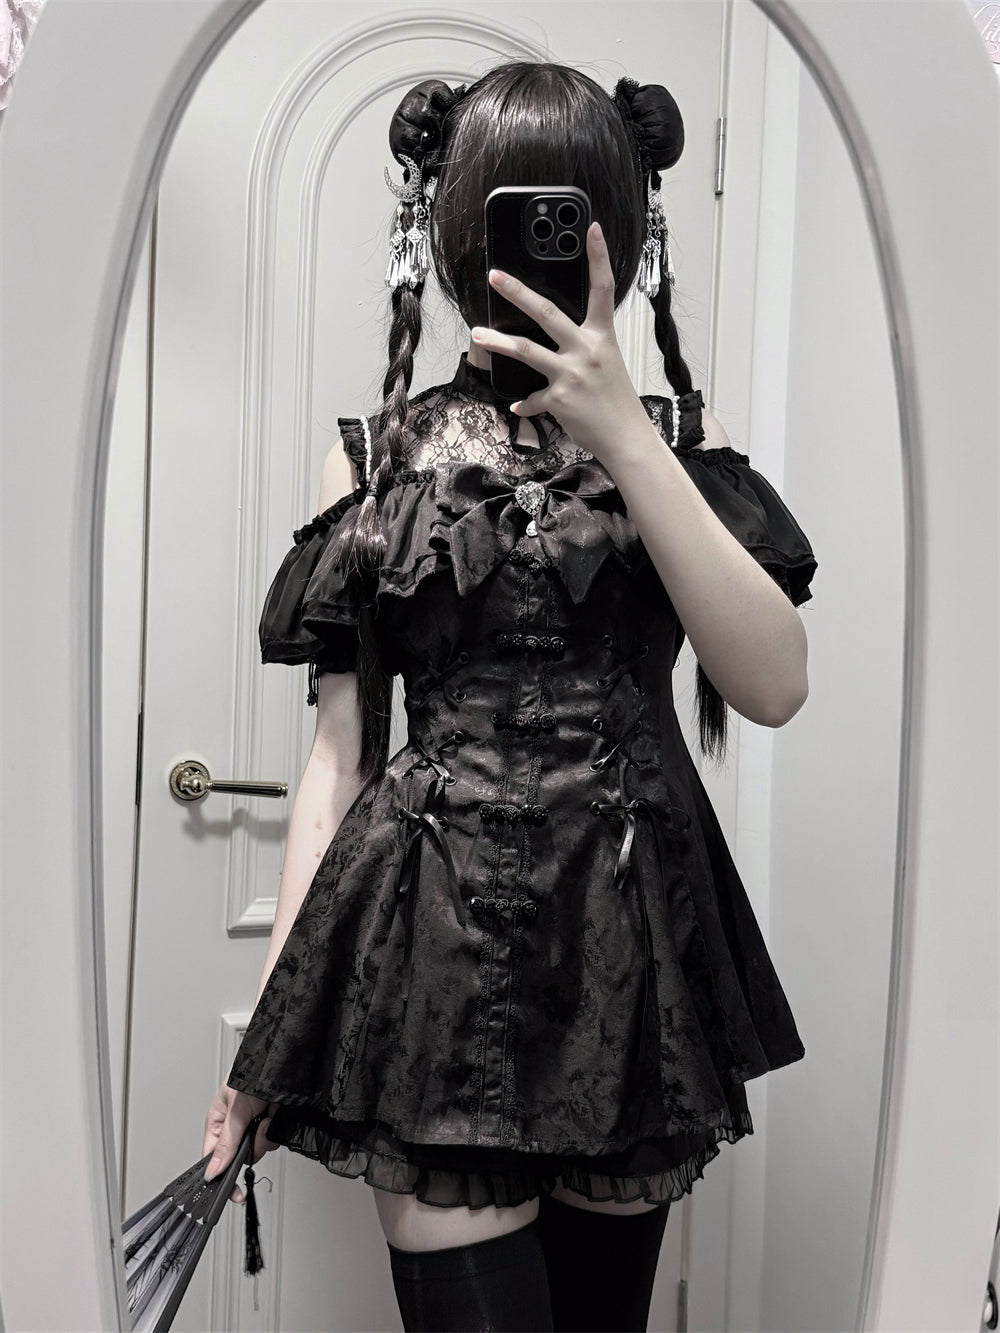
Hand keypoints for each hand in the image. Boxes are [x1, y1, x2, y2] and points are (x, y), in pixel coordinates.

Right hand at [202, 1084, 279, 1203]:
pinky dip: (277, 1129)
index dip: (222, 1177)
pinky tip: (276, 1114)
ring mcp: (255, 1127)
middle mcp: (236, 1128)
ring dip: (266, 1134)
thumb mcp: (235, 1109)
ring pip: (260, 1150)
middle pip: (241, 1157)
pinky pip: (274, 1140)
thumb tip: (212, 1171)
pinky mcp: (273, 1124)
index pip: (214, 1159)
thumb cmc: (252, 1072)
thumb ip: (226, 1142)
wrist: (283, 1060)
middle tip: (257, 1127)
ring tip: (268, 1113)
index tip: (231, 1193)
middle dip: (253, 1145)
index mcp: (218, 1123)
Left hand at [469, 221, 649, 462]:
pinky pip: (533, 398)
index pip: (603, 289)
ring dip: (498, 342)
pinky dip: (526, 403)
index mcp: (602, 337)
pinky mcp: (559, 399)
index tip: (591, 228)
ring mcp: (571, 374)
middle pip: (547, 313)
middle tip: (496, 276)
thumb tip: (558, 343)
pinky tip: (519, 405)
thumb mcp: (608, 364)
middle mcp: (586, 350)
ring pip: (527, 351)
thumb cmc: (617, 401)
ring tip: (478, 334)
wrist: (627, 438)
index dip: (598, 257)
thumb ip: (584, 348)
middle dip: (518, 292)